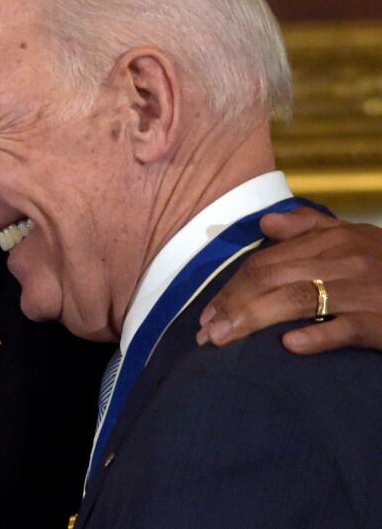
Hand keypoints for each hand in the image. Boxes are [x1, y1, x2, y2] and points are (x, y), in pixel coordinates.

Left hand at [196, 207, 381, 353]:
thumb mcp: (357, 239)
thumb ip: (310, 228)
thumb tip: (264, 224)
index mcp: (334, 241)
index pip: (265, 262)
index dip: (231, 286)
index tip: (207, 311)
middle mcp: (345, 261)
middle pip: (271, 280)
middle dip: (231, 305)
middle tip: (203, 333)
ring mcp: (365, 292)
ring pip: (296, 301)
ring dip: (252, 321)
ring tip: (222, 340)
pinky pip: (345, 329)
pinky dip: (316, 336)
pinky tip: (289, 346)